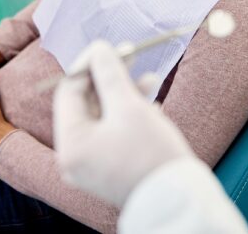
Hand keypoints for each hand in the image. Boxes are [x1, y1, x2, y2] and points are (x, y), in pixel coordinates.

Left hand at [53, 41, 192, 206]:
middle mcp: (75, 156)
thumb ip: (110, 74)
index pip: (68, 91)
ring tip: (151, 79)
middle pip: (86, 103)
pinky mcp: (111, 168)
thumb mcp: (129, 107)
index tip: (110, 46)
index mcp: (70, 143)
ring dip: (124, 93)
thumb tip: (99, 48)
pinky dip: (129, 115)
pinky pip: (114, 132)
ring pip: (104, 116)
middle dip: (110, 77)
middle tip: (131, 53)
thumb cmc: (151, 153)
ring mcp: (93, 165)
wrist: (179, 201)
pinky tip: (152, 105)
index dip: (88, 64)